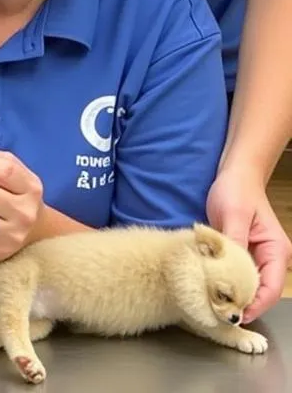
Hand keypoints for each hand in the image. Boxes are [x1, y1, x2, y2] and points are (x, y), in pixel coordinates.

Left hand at [207, 168, 290, 322]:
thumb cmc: (236, 191)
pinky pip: (238, 273)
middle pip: (261, 291)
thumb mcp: (233, 216)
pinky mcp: (245, 254)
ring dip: (233, 293)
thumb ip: (233, 245)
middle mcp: (273, 258)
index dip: (254, 305)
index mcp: (277, 252)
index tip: (234, 315)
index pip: (270, 288)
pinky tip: (211, 286)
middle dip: (242, 303)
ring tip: (213, 303)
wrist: (235, 175)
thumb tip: (226, 275)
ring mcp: (260, 257)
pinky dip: (227, 281)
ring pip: (248, 285)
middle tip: (218, 313)